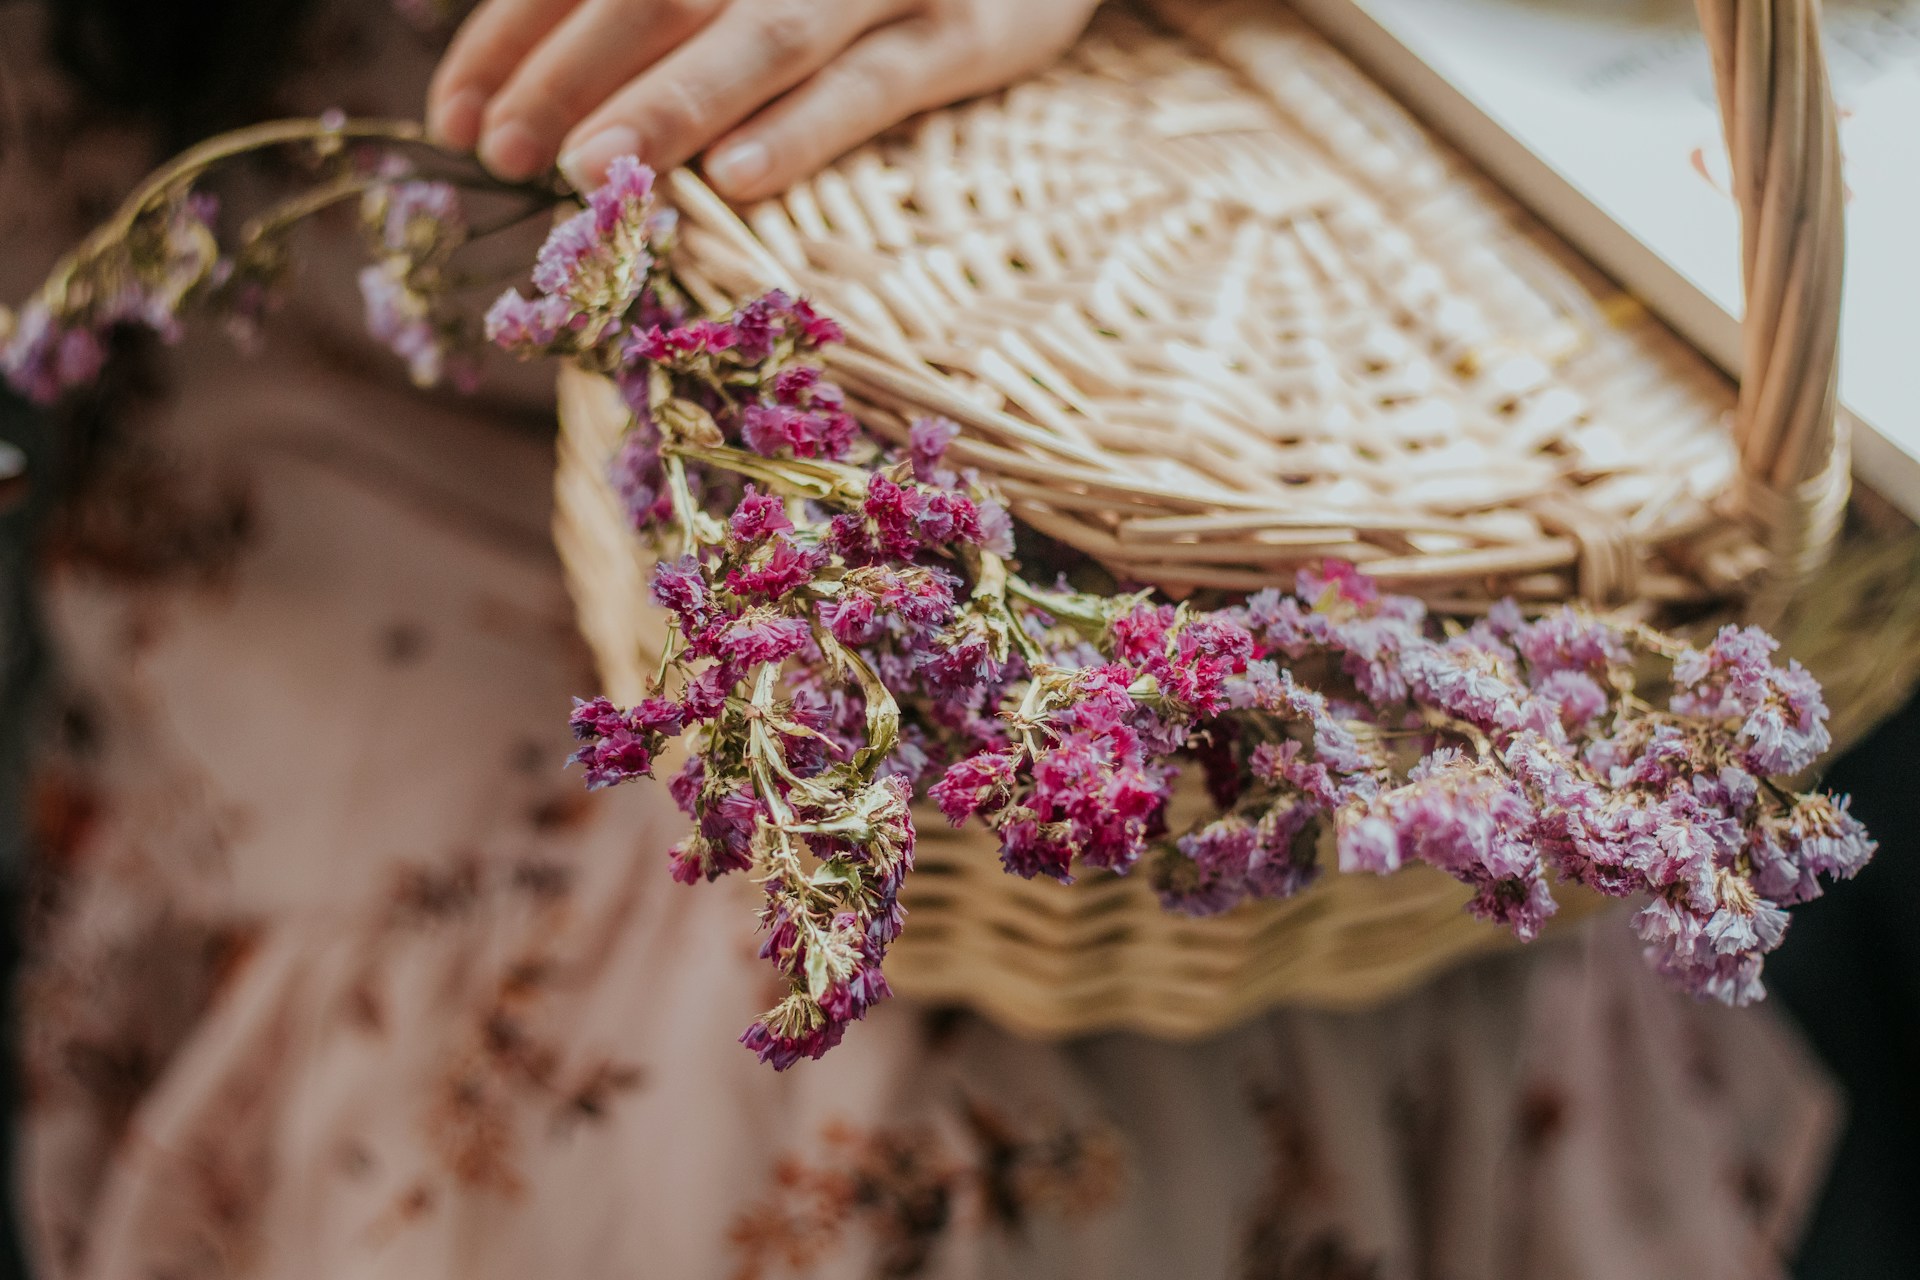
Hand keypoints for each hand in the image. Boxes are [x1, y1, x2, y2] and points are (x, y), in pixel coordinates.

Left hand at [427, 0, 1101, 200]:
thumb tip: (536, 72)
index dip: (513, 34)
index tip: (456, 117)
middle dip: (568, 71)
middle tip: (503, 153)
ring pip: (764, 34)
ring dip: (672, 102)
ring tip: (594, 172)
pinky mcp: (974, 33)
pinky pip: (879, 83)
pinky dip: (806, 127)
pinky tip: (738, 178)